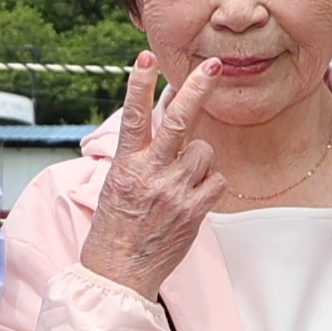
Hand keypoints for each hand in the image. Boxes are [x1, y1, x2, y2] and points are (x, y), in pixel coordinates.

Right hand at [77, 53, 217, 300]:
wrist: (119, 273)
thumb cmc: (115, 228)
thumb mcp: (117, 185)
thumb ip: (140, 155)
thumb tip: (162, 125)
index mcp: (126, 165)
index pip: (133, 116)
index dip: (139, 84)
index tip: (145, 57)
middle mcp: (151, 173)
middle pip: (179, 120)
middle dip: (198, 88)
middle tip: (214, 64)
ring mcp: (175, 192)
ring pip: (204, 151)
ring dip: (199, 159)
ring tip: (181, 180)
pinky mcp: (194, 212)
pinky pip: (216, 181)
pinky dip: (209, 184)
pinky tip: (193, 198)